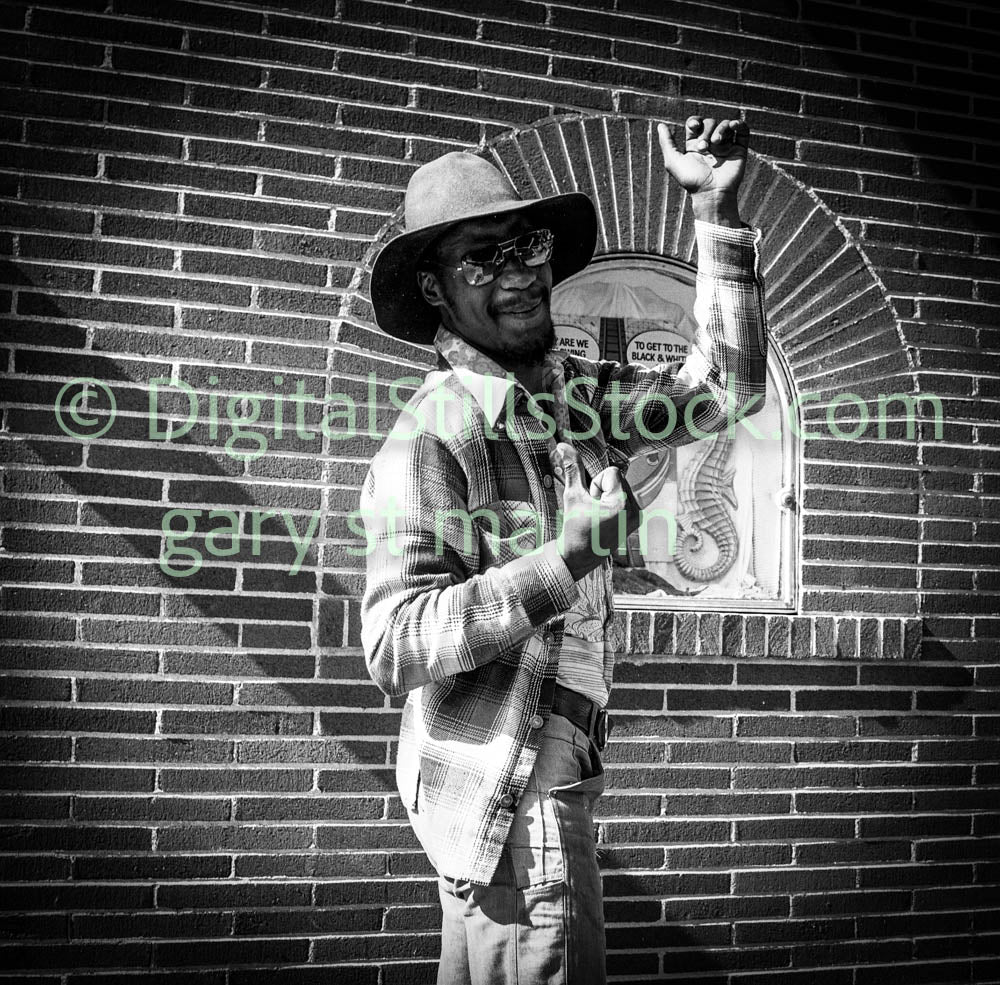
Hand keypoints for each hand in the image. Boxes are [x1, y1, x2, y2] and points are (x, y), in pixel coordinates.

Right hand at [550, 442, 640, 580]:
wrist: (578, 557)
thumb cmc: (574, 529)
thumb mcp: (572, 496)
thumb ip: (572, 469)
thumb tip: (564, 446)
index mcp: (623, 504)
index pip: (612, 472)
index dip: (596, 483)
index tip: (591, 502)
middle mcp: (635, 510)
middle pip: (618, 478)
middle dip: (602, 489)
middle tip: (593, 509)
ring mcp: (637, 516)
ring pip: (620, 487)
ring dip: (606, 496)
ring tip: (598, 515)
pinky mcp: (636, 520)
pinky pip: (625, 498)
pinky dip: (612, 503)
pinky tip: (603, 519)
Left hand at [657, 115, 748, 222]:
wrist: (712, 193)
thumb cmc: (691, 180)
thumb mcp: (673, 161)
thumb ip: (667, 143)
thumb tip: (660, 125)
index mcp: (694, 145)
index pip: (695, 124)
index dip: (695, 121)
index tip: (694, 126)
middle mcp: (710, 144)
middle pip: (709, 122)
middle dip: (706, 131)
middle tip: (704, 148)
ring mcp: (725, 146)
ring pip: (724, 124)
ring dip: (720, 130)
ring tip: (716, 143)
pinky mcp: (739, 149)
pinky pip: (742, 130)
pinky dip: (739, 124)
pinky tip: (733, 125)